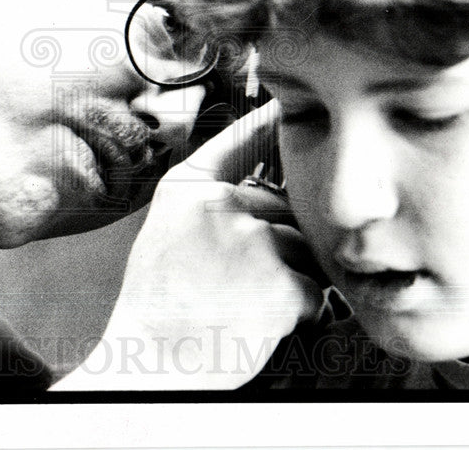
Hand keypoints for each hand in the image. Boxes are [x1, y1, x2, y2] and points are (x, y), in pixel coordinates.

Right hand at [52, 101, 324, 389]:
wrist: (152, 364)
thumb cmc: (160, 306)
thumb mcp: (167, 233)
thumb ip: (207, 204)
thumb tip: (261, 194)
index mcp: (188, 190)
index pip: (237, 142)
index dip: (267, 122)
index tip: (289, 104)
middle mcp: (221, 205)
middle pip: (282, 209)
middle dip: (278, 243)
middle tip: (238, 284)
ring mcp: (253, 241)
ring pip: (302, 248)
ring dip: (292, 277)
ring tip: (246, 304)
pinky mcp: (282, 282)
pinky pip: (316, 289)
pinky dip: (303, 312)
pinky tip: (264, 323)